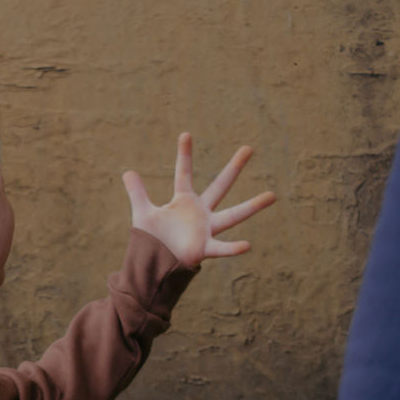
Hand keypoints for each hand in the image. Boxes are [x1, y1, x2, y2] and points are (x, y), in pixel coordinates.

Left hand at [122, 134, 274, 269]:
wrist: (153, 265)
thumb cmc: (151, 241)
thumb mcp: (142, 213)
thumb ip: (137, 193)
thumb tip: (127, 172)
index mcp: (184, 201)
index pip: (184, 173)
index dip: (184, 155)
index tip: (185, 134)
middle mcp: (200, 213)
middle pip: (220, 186)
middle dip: (233, 168)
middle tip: (249, 148)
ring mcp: (205, 230)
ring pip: (233, 215)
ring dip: (253, 206)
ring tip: (272, 195)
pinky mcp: (204, 249)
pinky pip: (222, 249)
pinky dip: (233, 248)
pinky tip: (247, 244)